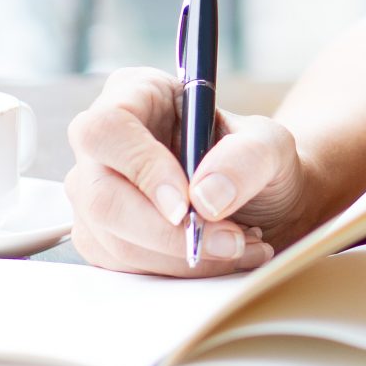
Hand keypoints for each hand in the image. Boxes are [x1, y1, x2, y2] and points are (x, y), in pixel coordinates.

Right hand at [63, 67, 305, 275]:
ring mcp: (95, 193)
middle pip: (101, 196)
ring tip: (241, 244)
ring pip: (114, 240)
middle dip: (168, 232)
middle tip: (230, 241)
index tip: (187, 206)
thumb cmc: (256, 159)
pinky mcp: (102, 236)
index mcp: (134, 95)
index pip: (108, 129)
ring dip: (183, 256)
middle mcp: (103, 145)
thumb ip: (247, 158)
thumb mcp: (271, 144)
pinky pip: (126, 267)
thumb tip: (204, 197)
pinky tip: (219, 256)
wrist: (262, 198)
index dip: (142, 169)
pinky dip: (178, 270)